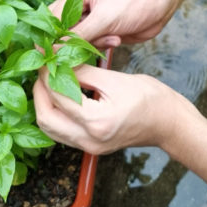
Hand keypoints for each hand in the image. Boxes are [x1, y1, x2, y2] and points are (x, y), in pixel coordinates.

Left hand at [33, 65, 183, 154]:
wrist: (168, 122)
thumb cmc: (149, 97)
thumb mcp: (115, 79)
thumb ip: (84, 72)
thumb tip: (59, 61)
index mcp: (97, 121)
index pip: (58, 96)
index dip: (47, 75)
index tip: (45, 58)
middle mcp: (89, 140)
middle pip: (46, 119)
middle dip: (38, 93)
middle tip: (41, 71)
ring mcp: (89, 148)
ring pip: (50, 129)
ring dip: (44, 104)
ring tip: (47, 81)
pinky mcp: (90, 147)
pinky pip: (61, 133)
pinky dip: (55, 113)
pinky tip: (60, 96)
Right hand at [49, 0, 171, 48]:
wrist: (158, 11)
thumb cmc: (134, 7)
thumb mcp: (104, 20)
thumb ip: (78, 35)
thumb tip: (54, 49)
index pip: (54, 16)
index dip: (52, 34)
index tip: (51, 52)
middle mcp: (80, 3)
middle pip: (62, 29)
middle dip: (75, 40)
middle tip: (90, 44)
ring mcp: (89, 18)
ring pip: (75, 40)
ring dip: (92, 44)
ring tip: (112, 36)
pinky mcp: (97, 30)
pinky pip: (89, 45)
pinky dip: (101, 46)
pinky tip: (116, 38)